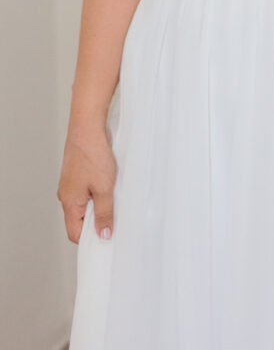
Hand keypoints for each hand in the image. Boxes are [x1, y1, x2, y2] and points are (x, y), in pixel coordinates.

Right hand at [57, 125, 117, 243]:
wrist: (87, 127)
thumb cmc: (93, 156)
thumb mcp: (104, 189)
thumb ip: (104, 214)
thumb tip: (103, 235)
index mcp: (68, 203)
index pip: (74, 233)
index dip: (90, 239)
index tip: (107, 238)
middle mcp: (65, 194)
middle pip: (79, 219)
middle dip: (96, 220)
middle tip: (115, 218)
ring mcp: (70, 183)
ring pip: (83, 203)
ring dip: (98, 204)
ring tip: (113, 198)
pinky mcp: (76, 172)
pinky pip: (85, 189)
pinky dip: (97, 191)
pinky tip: (109, 184)